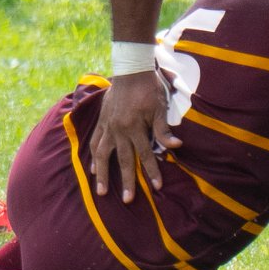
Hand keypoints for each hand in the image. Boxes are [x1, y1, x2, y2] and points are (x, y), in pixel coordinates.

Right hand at [86, 70, 181, 203]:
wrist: (130, 69)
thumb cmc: (148, 87)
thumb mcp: (160, 107)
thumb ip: (163, 129)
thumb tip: (176, 146)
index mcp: (134, 127)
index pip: (146, 154)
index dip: (152, 171)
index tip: (157, 187)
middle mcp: (118, 130)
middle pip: (124, 160)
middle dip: (127, 181)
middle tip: (128, 200)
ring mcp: (108, 126)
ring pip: (103, 154)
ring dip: (102, 174)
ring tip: (100, 191)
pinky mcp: (102, 121)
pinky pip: (95, 141)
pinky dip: (93, 156)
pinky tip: (92, 168)